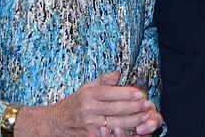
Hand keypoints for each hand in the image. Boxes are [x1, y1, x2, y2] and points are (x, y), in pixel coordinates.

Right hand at [17, 71, 160, 136]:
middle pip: (116, 109)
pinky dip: (123, 131)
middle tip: (147, 104)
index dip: (127, 94)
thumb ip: (104, 81)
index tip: (140, 93)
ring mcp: (90, 124)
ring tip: (145, 115)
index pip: (111, 93)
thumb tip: (118, 73)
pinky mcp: (91, 134)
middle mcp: (89, 109)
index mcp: (89, 94)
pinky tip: (134, 129)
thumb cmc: (75, 102)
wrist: (57, 122)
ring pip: (116, 122)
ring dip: (133, 120)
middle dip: (134, 107)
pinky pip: (110, 133)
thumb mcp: (86, 87)